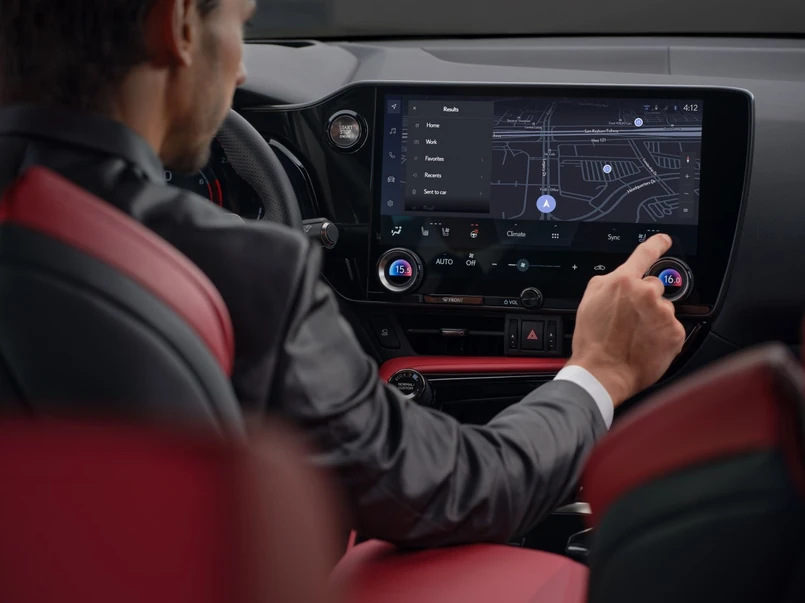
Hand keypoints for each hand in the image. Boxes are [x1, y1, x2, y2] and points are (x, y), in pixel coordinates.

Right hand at [568, 234, 685, 406]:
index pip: (645, 254)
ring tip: (634, 337)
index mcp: (623, 281)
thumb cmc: (593, 341)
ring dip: (653, 320)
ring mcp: (663, 313)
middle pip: (653, 287)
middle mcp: (647, 293)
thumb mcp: (589, 301)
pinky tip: (645, 345)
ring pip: (662, 310)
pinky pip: (671, 329)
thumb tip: (620, 278)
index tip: (664, 240)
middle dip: (644, 300)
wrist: (602, 373)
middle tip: (629, 320)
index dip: (656, 244)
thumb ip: (608, 282)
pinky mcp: (675, 333)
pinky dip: (661, 336)